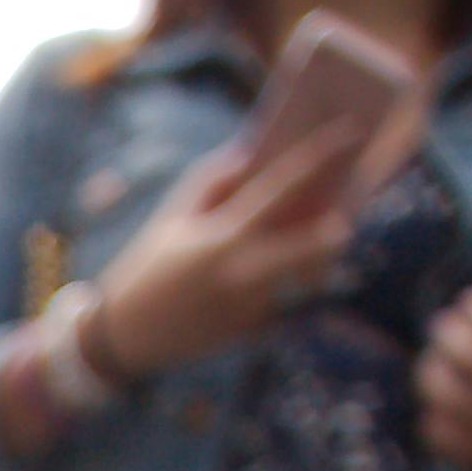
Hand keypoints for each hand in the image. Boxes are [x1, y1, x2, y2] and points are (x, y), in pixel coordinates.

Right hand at [89, 131, 374, 376]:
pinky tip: (260, 286)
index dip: (320, 156)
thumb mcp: (171, 220)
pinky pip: (281, 301)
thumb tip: (251, 155)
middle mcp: (244, 271)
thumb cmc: (146, 269)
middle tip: (340, 220)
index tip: (350, 132)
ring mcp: (251, 304)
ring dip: (311, 262)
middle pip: (316, 243)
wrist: (122, 337)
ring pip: (305, 275)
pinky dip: (278, 290)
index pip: (283, 186)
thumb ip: (211, 183)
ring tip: (299, 254)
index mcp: (223, 236)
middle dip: (334, 230)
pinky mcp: (250, 329)